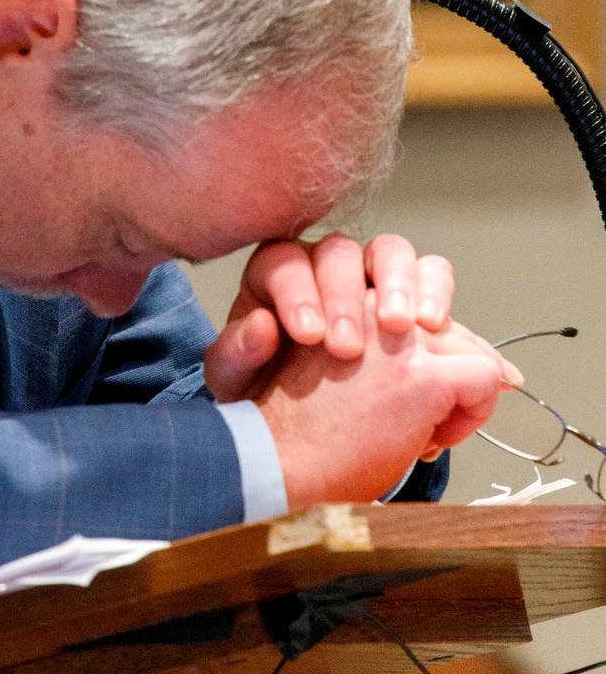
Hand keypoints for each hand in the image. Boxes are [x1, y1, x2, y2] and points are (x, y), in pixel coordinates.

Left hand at [203, 232, 455, 399]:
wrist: (306, 421)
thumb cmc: (266, 391)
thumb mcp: (238, 380)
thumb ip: (238, 353)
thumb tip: (261, 328)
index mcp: (276, 276)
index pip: (284, 264)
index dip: (296, 294)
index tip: (308, 336)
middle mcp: (325, 267)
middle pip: (339, 255)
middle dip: (345, 298)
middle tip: (349, 347)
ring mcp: (372, 275)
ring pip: (391, 252)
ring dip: (401, 285)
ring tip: (408, 327)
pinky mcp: (412, 296)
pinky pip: (431, 273)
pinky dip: (436, 293)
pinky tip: (436, 328)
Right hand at [254, 292, 521, 508]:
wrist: (275, 461)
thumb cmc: (298, 430)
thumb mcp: (329, 366)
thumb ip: (380, 346)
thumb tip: (447, 354)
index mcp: (349, 297)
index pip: (418, 300)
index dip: (431, 351)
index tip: (431, 390)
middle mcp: (375, 305)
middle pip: (450, 326)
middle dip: (453, 370)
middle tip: (431, 417)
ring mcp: (401, 339)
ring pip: (472, 351)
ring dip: (460, 394)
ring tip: (424, 432)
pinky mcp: (422, 376)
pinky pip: (486, 378)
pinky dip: (474, 415)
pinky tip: (431, 439)